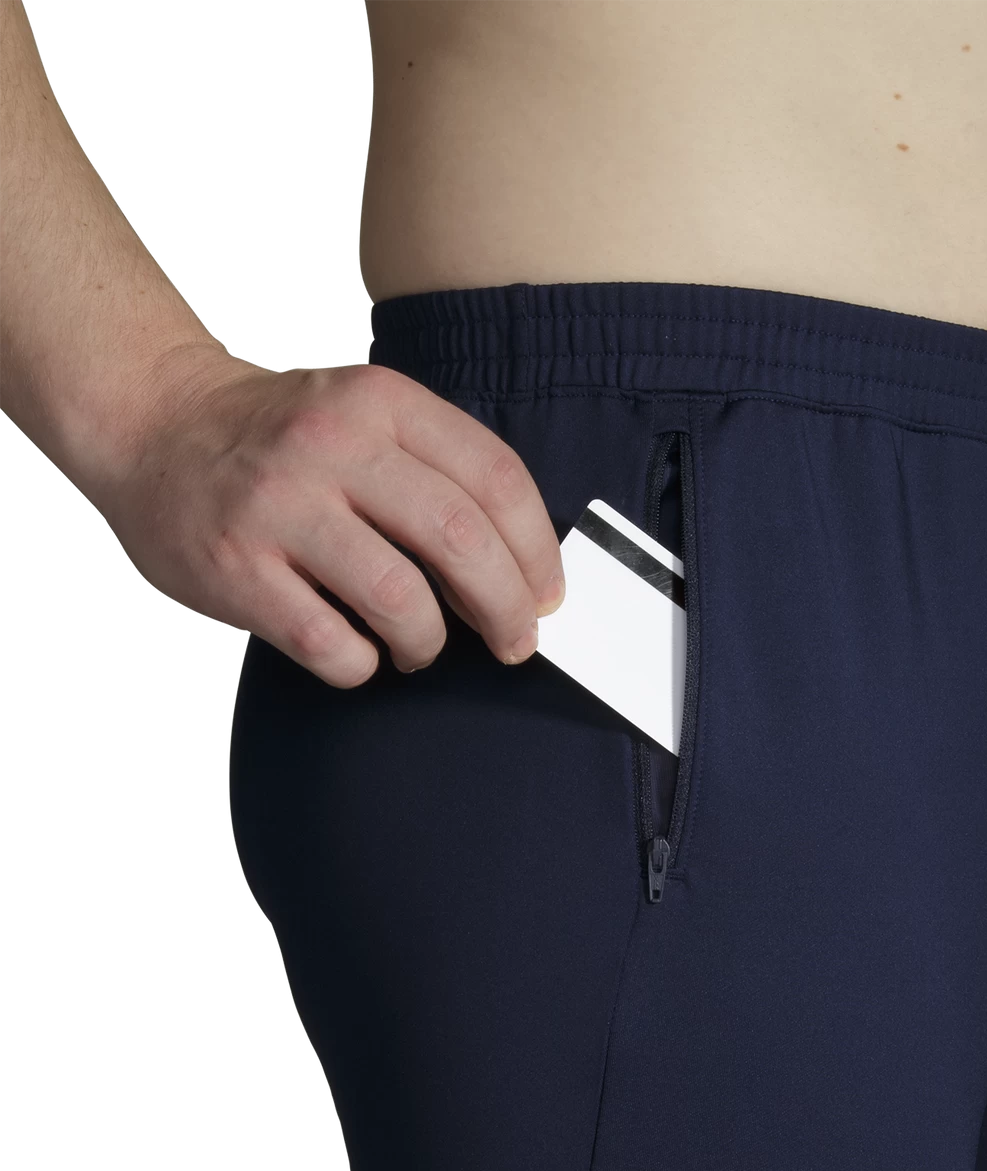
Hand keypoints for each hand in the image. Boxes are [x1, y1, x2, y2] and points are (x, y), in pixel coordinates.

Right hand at [93, 346, 565, 686]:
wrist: (152, 423)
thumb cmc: (278, 436)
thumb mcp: (364, 414)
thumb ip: (437, 468)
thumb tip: (522, 563)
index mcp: (381, 401)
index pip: (496, 478)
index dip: (537, 550)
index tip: (547, 596)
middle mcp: (333, 445)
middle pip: (461, 540)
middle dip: (506, 608)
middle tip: (514, 642)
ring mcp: (279, 505)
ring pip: (400, 601)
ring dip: (428, 643)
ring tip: (420, 649)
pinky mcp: (236, 567)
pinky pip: (330, 644)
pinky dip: (361, 665)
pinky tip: (358, 654)